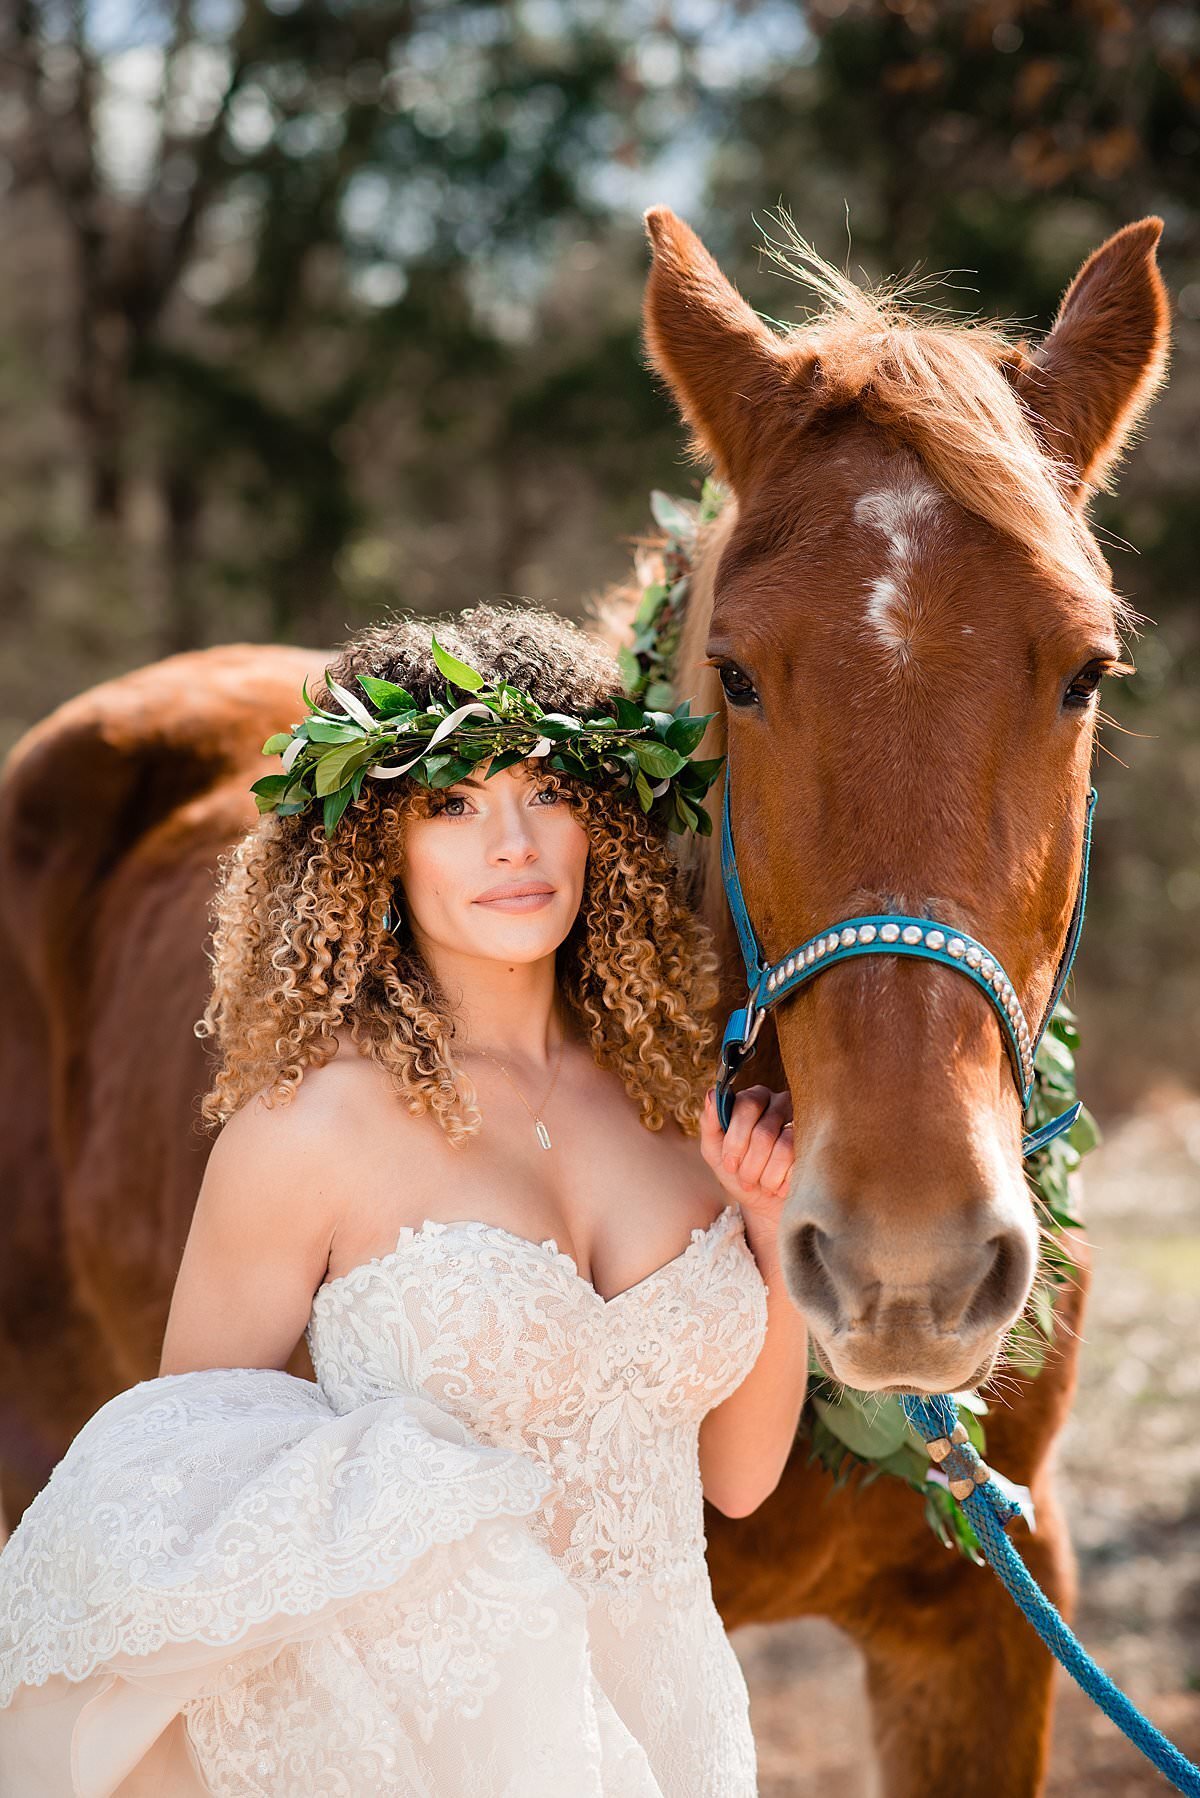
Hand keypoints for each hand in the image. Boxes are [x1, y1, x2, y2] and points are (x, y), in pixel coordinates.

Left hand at [700, 1084, 793, 1223]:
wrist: (763, 1201)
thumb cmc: (737, 1170)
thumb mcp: (714, 1148)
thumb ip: (710, 1121)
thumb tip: (711, 1093)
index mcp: (754, 1098)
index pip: (747, 1106)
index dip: (736, 1140)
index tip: (730, 1164)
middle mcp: (781, 1103)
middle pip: (764, 1132)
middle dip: (750, 1164)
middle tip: (745, 1178)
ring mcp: (802, 1124)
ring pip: (783, 1149)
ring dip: (766, 1177)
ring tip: (761, 1184)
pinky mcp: (817, 1147)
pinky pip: (800, 1165)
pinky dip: (783, 1183)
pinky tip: (779, 1186)